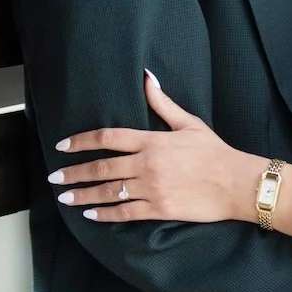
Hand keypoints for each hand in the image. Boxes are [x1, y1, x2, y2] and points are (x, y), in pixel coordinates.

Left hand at [48, 72, 261, 222]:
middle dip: (74, 172)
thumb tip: (147, 77)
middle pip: (101, 168)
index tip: (64, 145)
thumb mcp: (189, 123)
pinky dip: (105, 214)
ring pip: (109, 192)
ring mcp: (152, 189)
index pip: (108, 138)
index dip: (82, 141)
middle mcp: (147, 164)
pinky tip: (90, 214)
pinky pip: (125, 212)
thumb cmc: (215, 152)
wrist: (237, 183)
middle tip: (54, 176)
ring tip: (65, 196)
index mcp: (153, 141)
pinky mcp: (159, 209)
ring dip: (83, 194)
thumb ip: (163, 103)